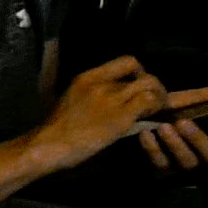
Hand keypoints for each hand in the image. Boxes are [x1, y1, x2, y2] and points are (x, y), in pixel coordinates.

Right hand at [33, 57, 174, 171]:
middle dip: (153, 86)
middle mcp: (101, 83)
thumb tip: (114, 96)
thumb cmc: (56, 130)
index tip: (138, 87)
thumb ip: (92, 93)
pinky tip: (151, 119)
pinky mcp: (120, 116)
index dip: (140, 72)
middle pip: (142, 72)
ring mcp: (111, 98)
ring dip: (159, 97)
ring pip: (151, 84)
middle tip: (152, 102)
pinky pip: (150, 101)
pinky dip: (157, 107)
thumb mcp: (71, 100)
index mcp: (87, 77)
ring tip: (156, 110)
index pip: (127, 61)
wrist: (48, 146)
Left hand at [134, 75, 207, 170]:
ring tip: (164, 126)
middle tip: (183, 122)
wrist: (152, 114)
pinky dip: (153, 150)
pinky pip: (161, 166)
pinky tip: (146, 133)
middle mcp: (207, 155)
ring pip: (188, 163)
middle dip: (199, 140)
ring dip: (176, 145)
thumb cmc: (186, 107)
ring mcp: (186, 165)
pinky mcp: (164, 169)